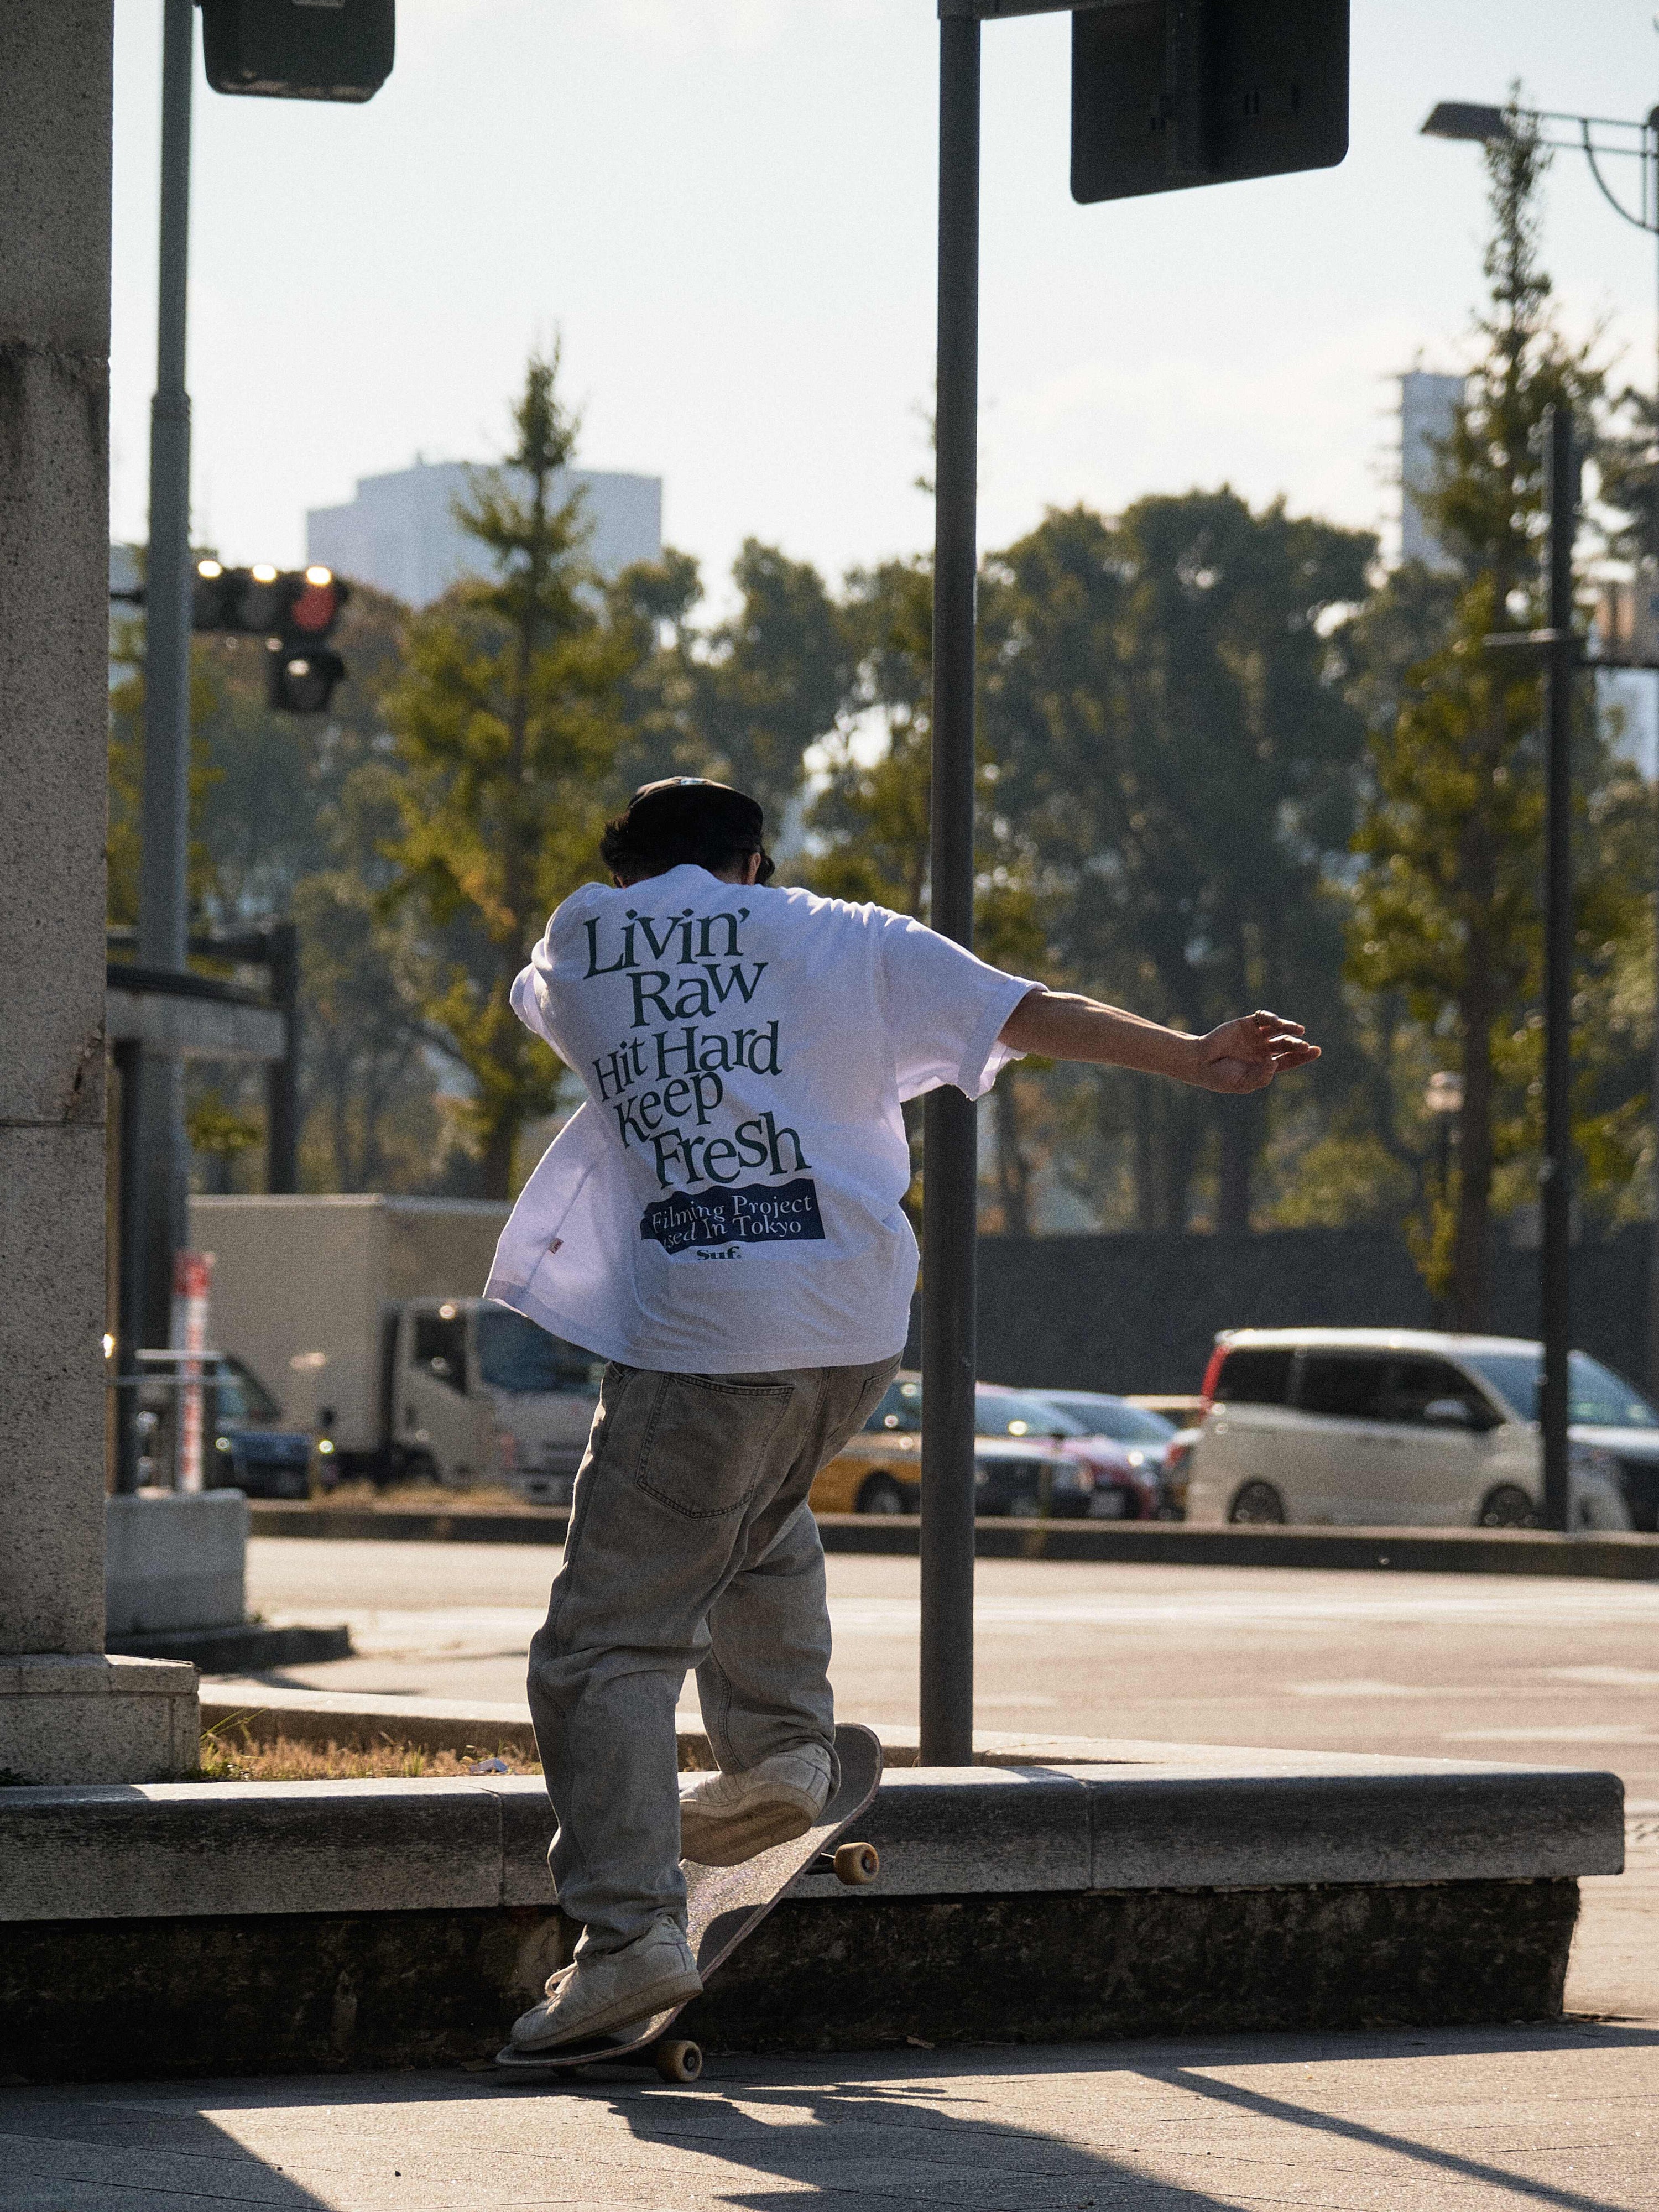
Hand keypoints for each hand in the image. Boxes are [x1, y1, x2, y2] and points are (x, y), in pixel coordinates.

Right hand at [1193, 1011, 1319, 1094]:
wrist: (1199, 1062)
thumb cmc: (1220, 1077)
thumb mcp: (1242, 1083)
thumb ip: (1260, 1076)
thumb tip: (1276, 1063)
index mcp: (1264, 1066)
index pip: (1288, 1060)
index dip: (1303, 1056)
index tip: (1316, 1051)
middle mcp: (1262, 1050)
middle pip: (1286, 1045)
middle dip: (1298, 1045)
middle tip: (1305, 1046)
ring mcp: (1255, 1036)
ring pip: (1278, 1031)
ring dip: (1290, 1029)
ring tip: (1299, 1031)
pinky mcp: (1246, 1023)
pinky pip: (1263, 1018)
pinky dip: (1272, 1018)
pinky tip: (1277, 1023)